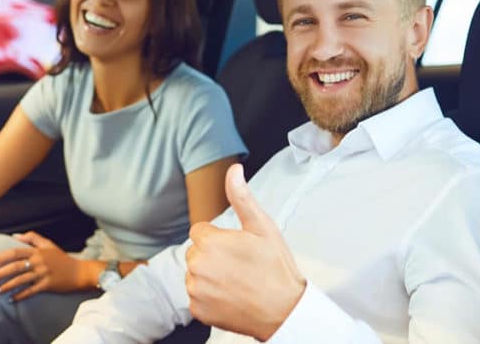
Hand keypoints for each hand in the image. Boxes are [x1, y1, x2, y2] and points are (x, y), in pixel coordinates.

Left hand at [0, 231, 86, 300]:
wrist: (79, 272)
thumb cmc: (62, 259)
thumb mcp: (49, 244)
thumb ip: (32, 238)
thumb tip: (14, 236)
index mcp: (37, 251)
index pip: (14, 253)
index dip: (0, 258)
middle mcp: (39, 262)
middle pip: (15, 267)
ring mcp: (43, 274)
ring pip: (21, 280)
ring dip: (7, 286)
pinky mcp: (48, 285)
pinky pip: (31, 291)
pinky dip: (20, 295)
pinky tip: (11, 299)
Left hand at [185, 164, 305, 340]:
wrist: (284, 310)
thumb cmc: (275, 267)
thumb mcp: (262, 227)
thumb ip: (241, 197)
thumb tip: (234, 169)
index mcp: (210, 242)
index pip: (201, 232)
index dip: (219, 238)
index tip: (237, 249)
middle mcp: (197, 266)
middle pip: (196, 253)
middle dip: (213, 256)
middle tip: (240, 266)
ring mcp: (196, 290)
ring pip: (196, 275)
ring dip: (210, 277)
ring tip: (237, 282)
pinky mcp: (198, 310)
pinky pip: (197, 297)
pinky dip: (210, 297)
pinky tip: (231, 297)